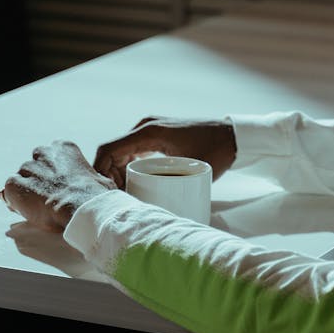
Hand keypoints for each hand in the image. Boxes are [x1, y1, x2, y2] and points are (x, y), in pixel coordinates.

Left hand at [0, 141, 115, 231]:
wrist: (81, 208)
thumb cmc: (94, 196)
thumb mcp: (98, 178)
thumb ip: (87, 176)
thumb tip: (93, 182)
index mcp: (63, 147)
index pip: (50, 157)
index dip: (52, 175)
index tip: (58, 187)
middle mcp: (42, 153)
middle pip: (34, 167)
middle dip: (38, 181)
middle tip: (47, 199)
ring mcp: (27, 168)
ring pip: (21, 180)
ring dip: (26, 192)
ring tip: (38, 208)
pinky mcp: (14, 184)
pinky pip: (9, 192)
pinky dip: (15, 201)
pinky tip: (27, 211)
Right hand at [94, 117, 236, 187]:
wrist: (233, 135)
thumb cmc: (215, 150)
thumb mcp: (188, 169)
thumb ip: (166, 183)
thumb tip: (147, 205)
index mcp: (148, 133)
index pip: (110, 149)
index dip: (100, 170)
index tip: (102, 190)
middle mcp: (145, 127)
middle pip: (113, 151)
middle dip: (108, 174)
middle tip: (114, 196)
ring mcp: (150, 129)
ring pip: (122, 151)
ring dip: (117, 170)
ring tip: (124, 192)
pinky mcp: (157, 135)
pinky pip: (133, 149)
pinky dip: (128, 165)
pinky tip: (134, 181)